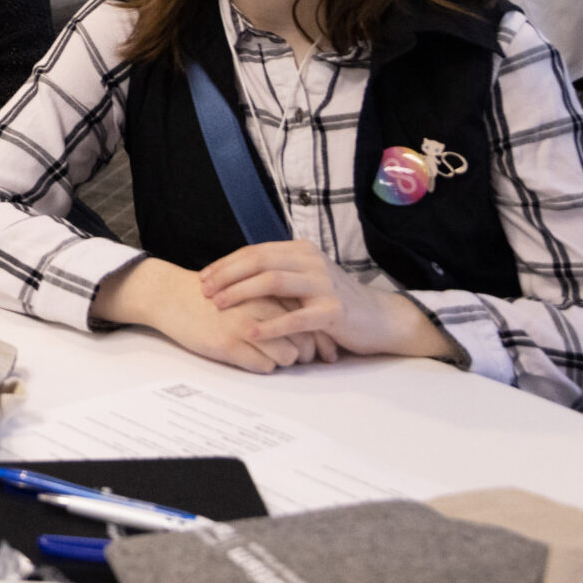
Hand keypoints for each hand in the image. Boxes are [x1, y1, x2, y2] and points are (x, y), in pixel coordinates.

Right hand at [92, 258, 334, 372]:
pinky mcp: (228, 344)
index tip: (322, 348)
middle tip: (303, 358)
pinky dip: (264, 366)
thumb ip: (277, 297)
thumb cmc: (212, 293)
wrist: (172, 296)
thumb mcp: (250, 287)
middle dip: (308, 353)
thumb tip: (308, 319)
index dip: (320, 336)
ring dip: (286, 361)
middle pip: (305, 339)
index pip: (310, 316)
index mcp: (269, 288)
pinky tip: (252, 357)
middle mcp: (261, 305)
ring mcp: (244, 325)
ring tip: (275, 357)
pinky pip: (263, 366)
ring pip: (288, 355)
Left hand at [199, 240, 455, 359]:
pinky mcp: (334, 310)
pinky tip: (250, 331)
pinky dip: (270, 324)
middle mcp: (311, 261)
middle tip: (205, 292)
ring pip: (273, 281)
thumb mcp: (304, 279)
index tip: (203, 278)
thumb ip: (277, 273)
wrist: (380, 318)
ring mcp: (324, 284)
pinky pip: (296, 317)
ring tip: (219, 306)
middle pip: (259, 262)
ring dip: (241, 293)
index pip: (255, 252)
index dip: (226, 264)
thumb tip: (232, 275)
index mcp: (300, 250)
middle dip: (227, 276)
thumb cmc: (333, 301)